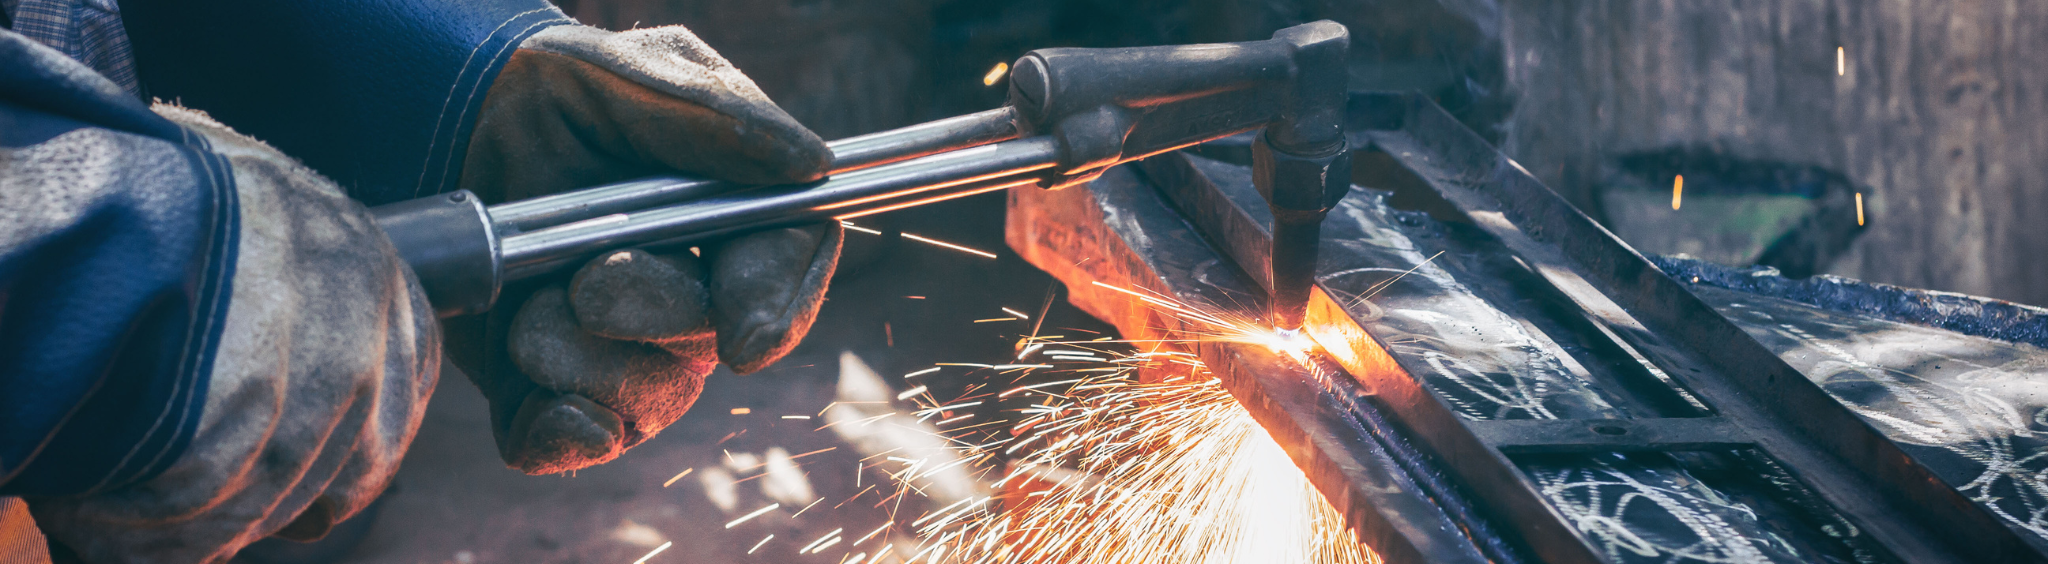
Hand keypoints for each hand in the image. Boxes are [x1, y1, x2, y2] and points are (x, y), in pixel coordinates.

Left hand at [455, 23, 839, 473]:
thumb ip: (712, 117)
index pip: (788, 272)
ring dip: (580, 356)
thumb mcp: (632, 77)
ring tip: (529, 305)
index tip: (745, 334)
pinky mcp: (551, 393)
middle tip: (592, 283)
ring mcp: (627, 355)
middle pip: (709, 341)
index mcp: (735, 225)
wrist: (460, 124)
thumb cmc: (565, 97)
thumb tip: (809, 163)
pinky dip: (554, 430)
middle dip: (653, 315)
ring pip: (642, 397)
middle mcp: (692, 302)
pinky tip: (536, 391)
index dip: (777, 308)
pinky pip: (565, 444)